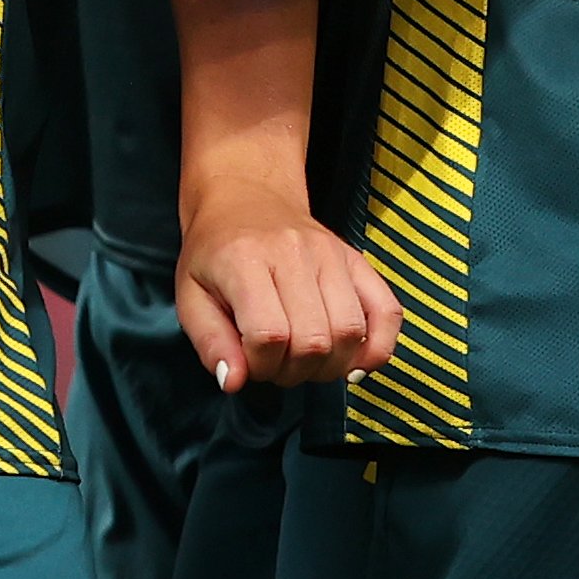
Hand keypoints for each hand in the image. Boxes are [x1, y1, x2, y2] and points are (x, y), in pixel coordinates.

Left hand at [176, 168, 400, 392]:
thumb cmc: (214, 253)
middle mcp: (294, 253)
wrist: (246, 196)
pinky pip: (388, 311)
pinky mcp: (356, 260)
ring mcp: (332, 254)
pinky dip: (378, 348)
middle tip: (276, 364)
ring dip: (330, 366)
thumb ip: (210, 343)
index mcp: (245, 260)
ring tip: (305, 361)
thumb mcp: (190, 296)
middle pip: (314, 341)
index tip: (248, 363)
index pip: (269, 336)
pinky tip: (353, 362)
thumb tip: (234, 382)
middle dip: (293, 372)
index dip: (260, 367)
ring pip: (351, 332)